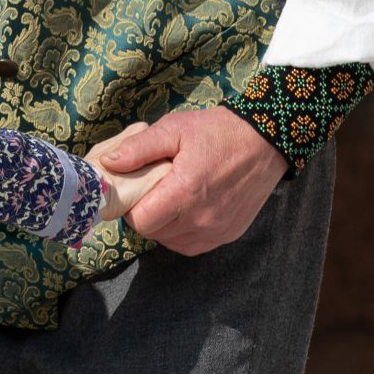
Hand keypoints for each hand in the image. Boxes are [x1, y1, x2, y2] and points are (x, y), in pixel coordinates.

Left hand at [92, 107, 288, 254]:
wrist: (265, 141)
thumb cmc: (216, 131)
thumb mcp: (175, 128)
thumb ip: (139, 148)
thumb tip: (108, 163)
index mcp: (185, 192)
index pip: (141, 222)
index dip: (131, 208)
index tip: (136, 191)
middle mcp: (201, 219)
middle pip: (155, 233)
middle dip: (147, 214)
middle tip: (152, 191)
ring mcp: (217, 231)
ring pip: (172, 242)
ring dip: (165, 226)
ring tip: (170, 199)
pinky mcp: (229, 235)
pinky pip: (193, 245)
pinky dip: (183, 232)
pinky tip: (186, 210)